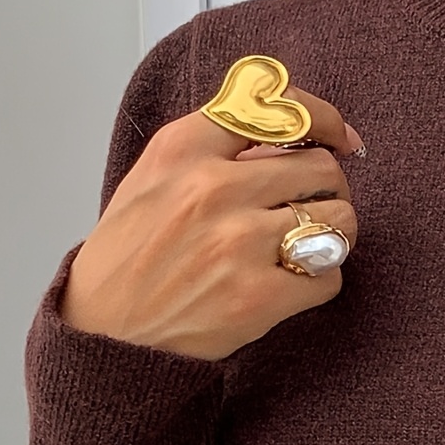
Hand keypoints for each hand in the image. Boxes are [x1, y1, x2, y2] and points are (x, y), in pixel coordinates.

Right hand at [61, 86, 363, 360]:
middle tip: (316, 207)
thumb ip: (213, 152)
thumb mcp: (153, 179)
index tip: (340, 138)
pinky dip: (320, 281)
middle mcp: (213, 188)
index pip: (279, 111)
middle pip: (321, 168)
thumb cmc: (128, 258)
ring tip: (309, 247)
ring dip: (334, 235)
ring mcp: (238, 242)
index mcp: (184, 149)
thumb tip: (288, 141)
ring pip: (337, 220)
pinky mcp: (258, 296)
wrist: (104, 333)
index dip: (323, 121)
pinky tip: (292, 285)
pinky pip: (329, 276)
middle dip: (329, 188)